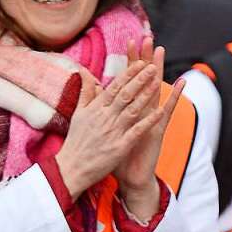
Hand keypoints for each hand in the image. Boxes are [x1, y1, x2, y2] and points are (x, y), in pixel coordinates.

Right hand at [54, 60, 161, 200]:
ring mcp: (113, 132)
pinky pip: (137, 131)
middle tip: (152, 66)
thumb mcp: (78, 113)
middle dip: (139, 79)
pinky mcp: (120, 147)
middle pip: (125, 94)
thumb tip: (84, 71)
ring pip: (132, 109)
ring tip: (157, 82)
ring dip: (145, 95)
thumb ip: (86, 92)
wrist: (72, 167)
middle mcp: (104, 117)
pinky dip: (148, 120)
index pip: (114, 87)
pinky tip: (160, 112)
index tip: (139, 63)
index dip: (128, 74)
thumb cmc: (76, 141)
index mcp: (95, 109)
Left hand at [113, 39, 183, 218]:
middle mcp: (142, 108)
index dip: (129, 61)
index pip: (129, 78)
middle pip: (143, 78)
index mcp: (129, 107)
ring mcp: (151, 117)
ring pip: (156, 89)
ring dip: (159, 70)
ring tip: (162, 51)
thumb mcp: (107, 125)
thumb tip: (96, 88)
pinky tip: (181, 83)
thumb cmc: (117, 151)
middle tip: (148, 36)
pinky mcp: (158, 129)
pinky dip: (173, 97)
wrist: (130, 176)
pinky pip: (167, 111)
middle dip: (145, 58)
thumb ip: (102, 106)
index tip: (129, 40)